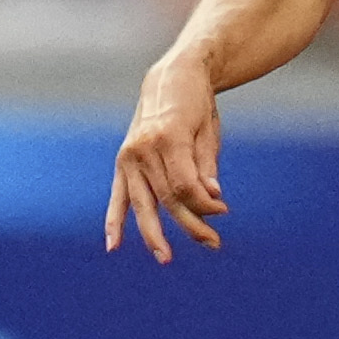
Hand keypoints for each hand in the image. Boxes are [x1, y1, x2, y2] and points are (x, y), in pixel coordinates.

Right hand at [106, 54, 226, 260]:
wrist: (170, 80)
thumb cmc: (197, 106)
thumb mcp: (209, 132)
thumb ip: (206, 167)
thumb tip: (212, 197)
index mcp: (167, 137)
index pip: (185, 185)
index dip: (204, 204)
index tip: (223, 210)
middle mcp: (143, 148)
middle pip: (166, 198)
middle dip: (190, 224)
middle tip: (213, 243)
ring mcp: (129, 156)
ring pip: (142, 203)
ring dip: (154, 233)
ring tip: (166, 258)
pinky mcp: (122, 162)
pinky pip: (118, 197)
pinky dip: (114, 221)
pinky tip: (114, 246)